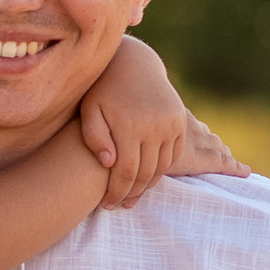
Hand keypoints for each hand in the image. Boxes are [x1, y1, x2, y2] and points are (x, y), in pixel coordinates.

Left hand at [77, 37, 247, 207]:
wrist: (134, 64)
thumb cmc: (103, 90)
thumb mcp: (90, 110)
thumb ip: (94, 137)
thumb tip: (108, 163)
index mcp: (130, 125)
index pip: (126, 171)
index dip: (116, 192)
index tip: (107, 204)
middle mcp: (155, 126)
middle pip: (145, 173)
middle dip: (131, 193)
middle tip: (118, 205)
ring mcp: (171, 124)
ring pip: (161, 167)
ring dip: (147, 185)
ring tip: (131, 195)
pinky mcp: (179, 122)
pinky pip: (173, 155)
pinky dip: (161, 170)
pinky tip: (146, 178)